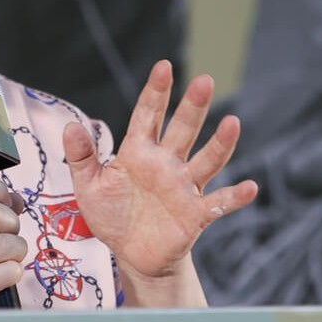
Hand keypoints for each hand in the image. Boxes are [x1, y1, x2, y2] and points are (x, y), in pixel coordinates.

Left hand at [64, 61, 257, 286]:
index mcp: (138, 151)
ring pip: (206, 160)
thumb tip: (71, 126)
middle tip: (204, 81)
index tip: (164, 67)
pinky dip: (234, 197)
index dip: (156, 92)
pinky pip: (218, 203)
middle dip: (192, 106)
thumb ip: (81, 156)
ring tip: (232, 122)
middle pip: (182, 130)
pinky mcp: (195, 214)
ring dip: (220, 143)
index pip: (148, 115)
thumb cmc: (112, 215)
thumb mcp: (88, 186)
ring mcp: (183, 186)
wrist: (130, 254)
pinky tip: (250, 187)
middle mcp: (166, 163)